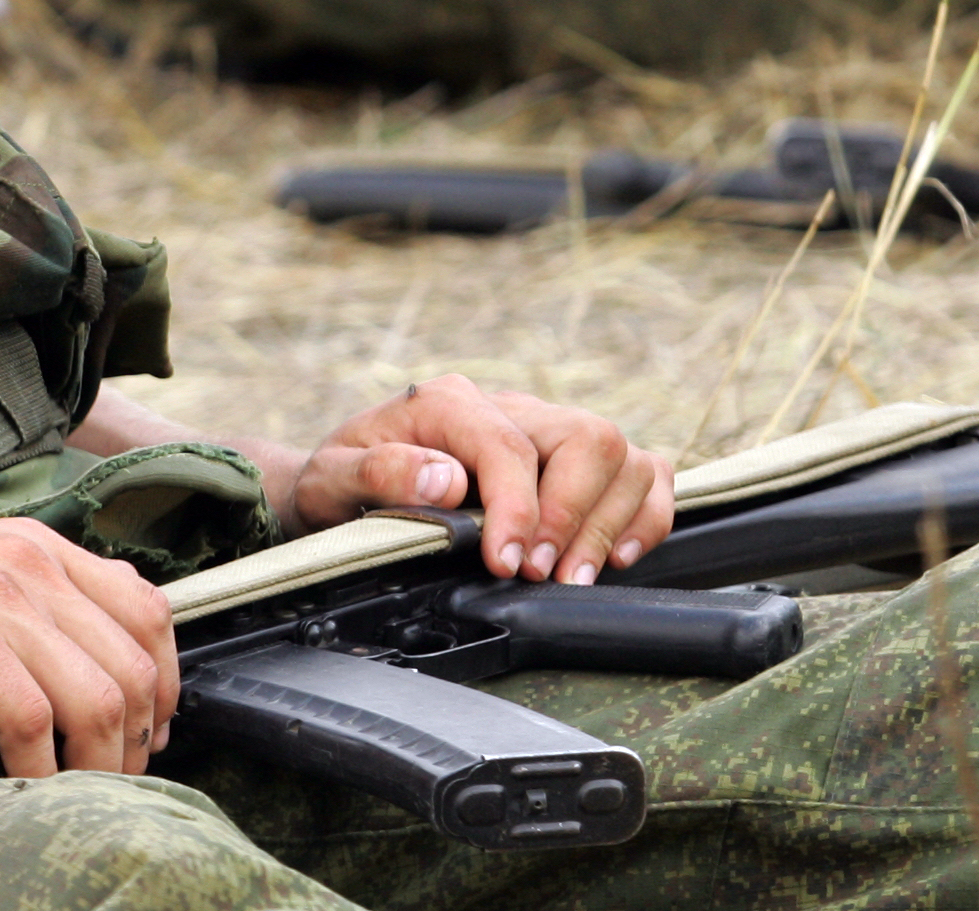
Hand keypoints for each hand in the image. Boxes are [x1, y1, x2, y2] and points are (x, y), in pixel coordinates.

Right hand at [0, 517, 177, 779]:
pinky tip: (22, 789)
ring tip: (75, 797)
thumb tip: (98, 677)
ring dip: (96, 764)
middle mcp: (22, 556)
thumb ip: (30, 611)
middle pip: (131, 661)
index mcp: (33, 544)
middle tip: (111, 785)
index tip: (146, 737)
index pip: (146, 610)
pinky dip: (38, 769)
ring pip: (93, 694)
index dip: (164, 685)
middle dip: (135, 739)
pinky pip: (28, 716)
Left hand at [284, 375, 672, 585]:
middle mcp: (509, 406)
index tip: (506, 564)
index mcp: (449, 402)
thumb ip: (380, 472)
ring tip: (572, 576)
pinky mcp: (575, 462)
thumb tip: (446, 478)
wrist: (347, 481)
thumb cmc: (343, 480)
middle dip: (572, 516)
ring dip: (609, 523)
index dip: (518, 509)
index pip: (509, 446)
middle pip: (586, 439)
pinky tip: (615, 556)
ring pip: (622, 455)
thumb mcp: (333, 477)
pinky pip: (642, 473)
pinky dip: (644, 515)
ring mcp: (548, 430)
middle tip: (540, 574)